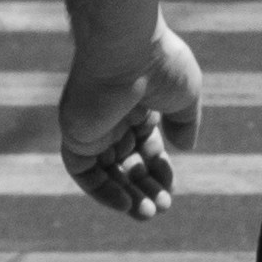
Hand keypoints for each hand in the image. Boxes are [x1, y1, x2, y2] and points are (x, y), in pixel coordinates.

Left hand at [60, 16, 204, 220]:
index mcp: (138, 105)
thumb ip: (185, 122)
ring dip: (127, 195)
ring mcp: (93, 126)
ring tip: (149, 213)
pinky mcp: (75, 134)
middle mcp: (113, 117)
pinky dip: (102, 191)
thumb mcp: (186, 95)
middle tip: (162, 207)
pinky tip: (125, 203)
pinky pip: (83, 172)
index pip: (146, 148)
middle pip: (127, 164)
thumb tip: (183, 149)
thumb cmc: (159, 64)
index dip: (159, 170)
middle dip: (145, 188)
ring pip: (107, 173)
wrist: (124, 48)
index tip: (171, 186)